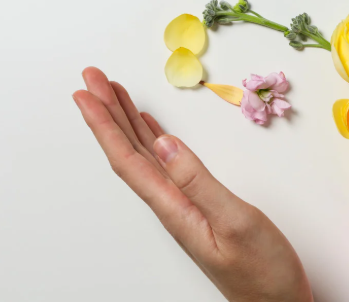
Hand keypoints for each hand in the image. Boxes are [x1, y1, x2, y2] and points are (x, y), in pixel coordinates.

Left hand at [73, 67, 311, 301]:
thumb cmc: (262, 271)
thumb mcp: (235, 222)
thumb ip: (199, 182)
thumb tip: (165, 142)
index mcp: (174, 207)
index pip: (128, 159)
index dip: (104, 124)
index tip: (86, 92)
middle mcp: (172, 205)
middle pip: (130, 153)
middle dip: (108, 113)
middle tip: (92, 77)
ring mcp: (185, 207)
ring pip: (147, 157)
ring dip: (127, 124)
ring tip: (114, 94)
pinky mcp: (201, 208)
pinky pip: (167, 166)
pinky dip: (155, 142)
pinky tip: (152, 131)